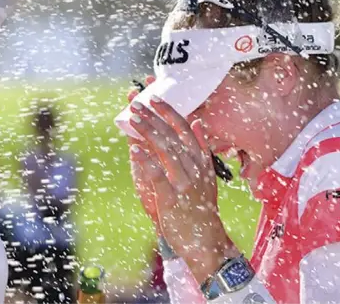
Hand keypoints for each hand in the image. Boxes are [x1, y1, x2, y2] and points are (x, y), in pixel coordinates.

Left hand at [129, 97, 239, 285]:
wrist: (206, 242)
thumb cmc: (202, 207)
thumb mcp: (207, 174)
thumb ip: (201, 147)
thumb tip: (197, 121)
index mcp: (201, 160)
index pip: (184, 128)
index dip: (168, 111)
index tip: (154, 97)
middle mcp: (194, 168)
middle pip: (171, 136)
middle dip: (152, 117)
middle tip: (137, 103)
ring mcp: (184, 183)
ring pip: (165, 150)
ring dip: (148, 131)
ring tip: (133, 118)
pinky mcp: (171, 198)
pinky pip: (157, 175)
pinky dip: (145, 160)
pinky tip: (134, 148)